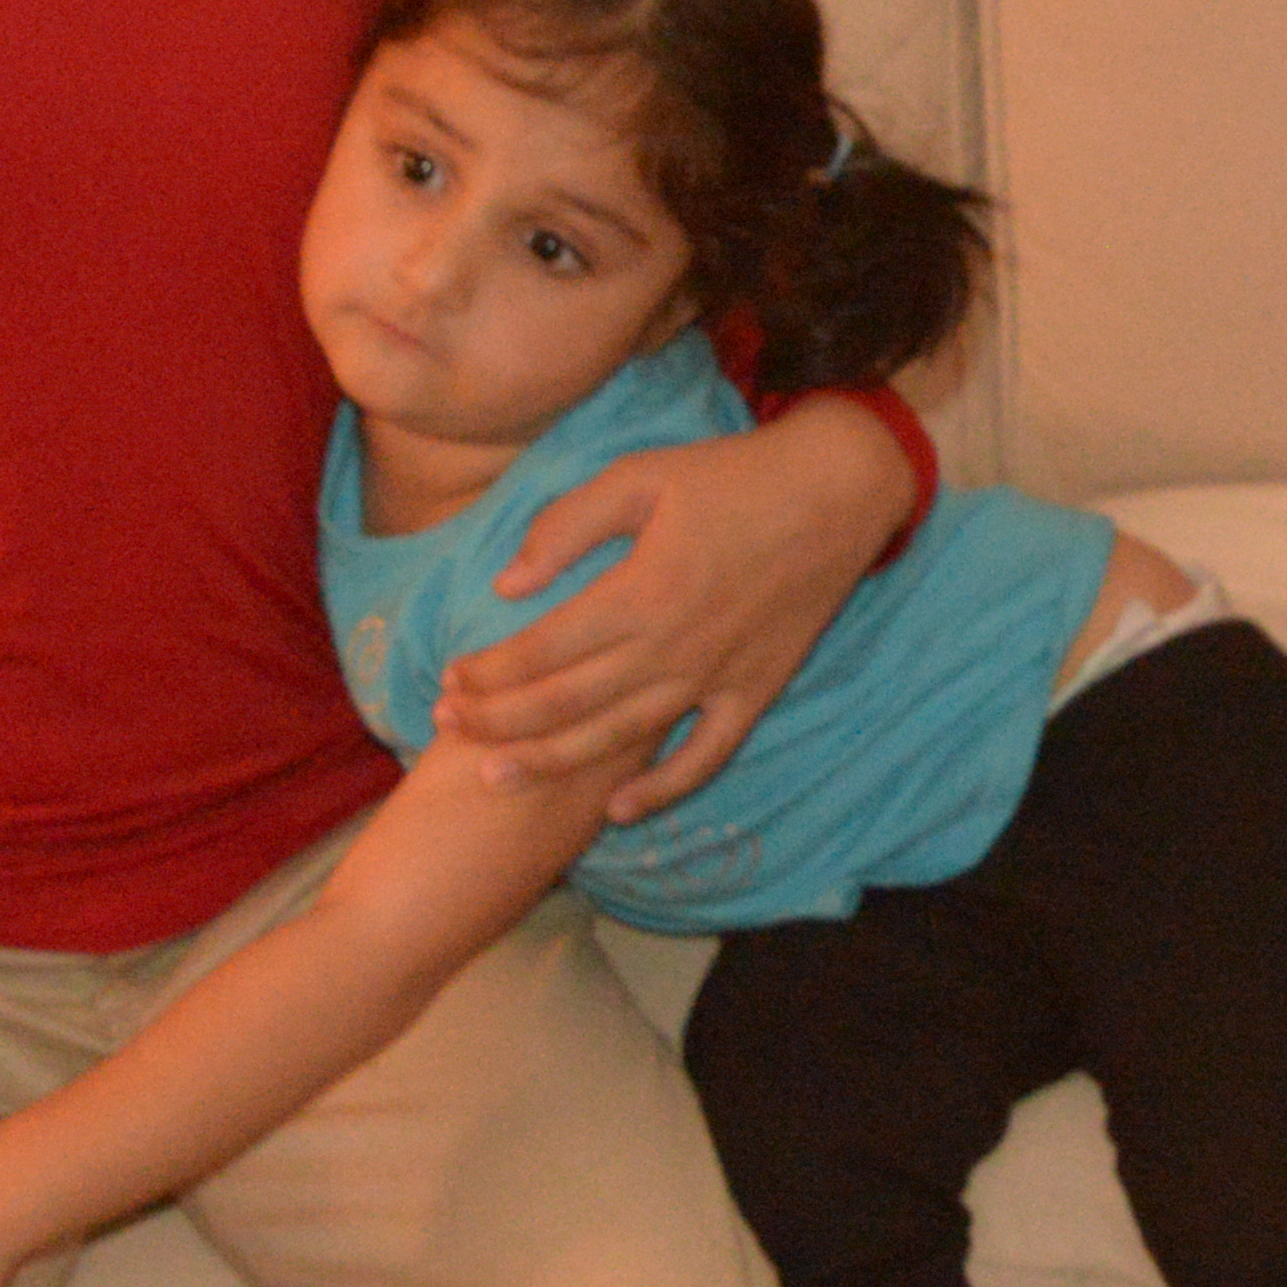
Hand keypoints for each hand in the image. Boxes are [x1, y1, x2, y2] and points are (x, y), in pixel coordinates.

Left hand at [432, 388, 910, 820]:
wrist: (837, 491)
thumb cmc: (732, 476)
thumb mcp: (640, 476)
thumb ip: (567, 527)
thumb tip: (507, 585)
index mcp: (640, 593)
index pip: (541, 651)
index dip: (487, 673)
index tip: (448, 679)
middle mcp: (674, 648)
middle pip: (566, 704)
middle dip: (498, 722)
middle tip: (449, 727)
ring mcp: (717, 677)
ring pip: (619, 739)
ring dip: (551, 762)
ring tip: (495, 777)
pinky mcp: (754, 691)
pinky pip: (704, 757)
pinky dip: (661, 791)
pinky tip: (616, 810)